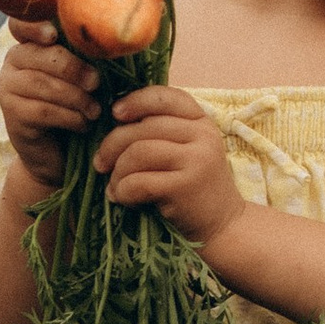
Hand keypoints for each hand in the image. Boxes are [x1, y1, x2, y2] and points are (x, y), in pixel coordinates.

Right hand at [0, 20, 97, 194]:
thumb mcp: (84, 76)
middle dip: (74, 68)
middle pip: (41, 54)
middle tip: (96, 84)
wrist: (60, 154)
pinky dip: (70, 117)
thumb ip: (89, 55)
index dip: (35, 25)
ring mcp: (8, 88)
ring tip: (95, 110)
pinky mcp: (12, 115)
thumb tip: (115, 38)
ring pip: (43, 84)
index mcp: (31, 44)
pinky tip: (83, 124)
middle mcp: (13, 62)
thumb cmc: (78, 106)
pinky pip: (43, 110)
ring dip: (76, 97)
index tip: (54, 35)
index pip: (22, 24)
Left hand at [95, 86, 244, 245]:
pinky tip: (123, 198)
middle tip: (100, 163)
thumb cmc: (196, 186)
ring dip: (117, 171)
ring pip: (139, 152)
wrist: (223, 226)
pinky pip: (140, 181)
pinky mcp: (185, 187)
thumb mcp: (189, 150)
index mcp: (201, 121)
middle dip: (113, 145)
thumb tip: (116, 120)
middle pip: (144, 127)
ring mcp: (196, 160)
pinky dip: (123, 190)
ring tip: (114, 185)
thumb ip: (163, 131)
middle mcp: (202, 135)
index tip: (115, 114)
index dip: (136, 101)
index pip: (166, 97)